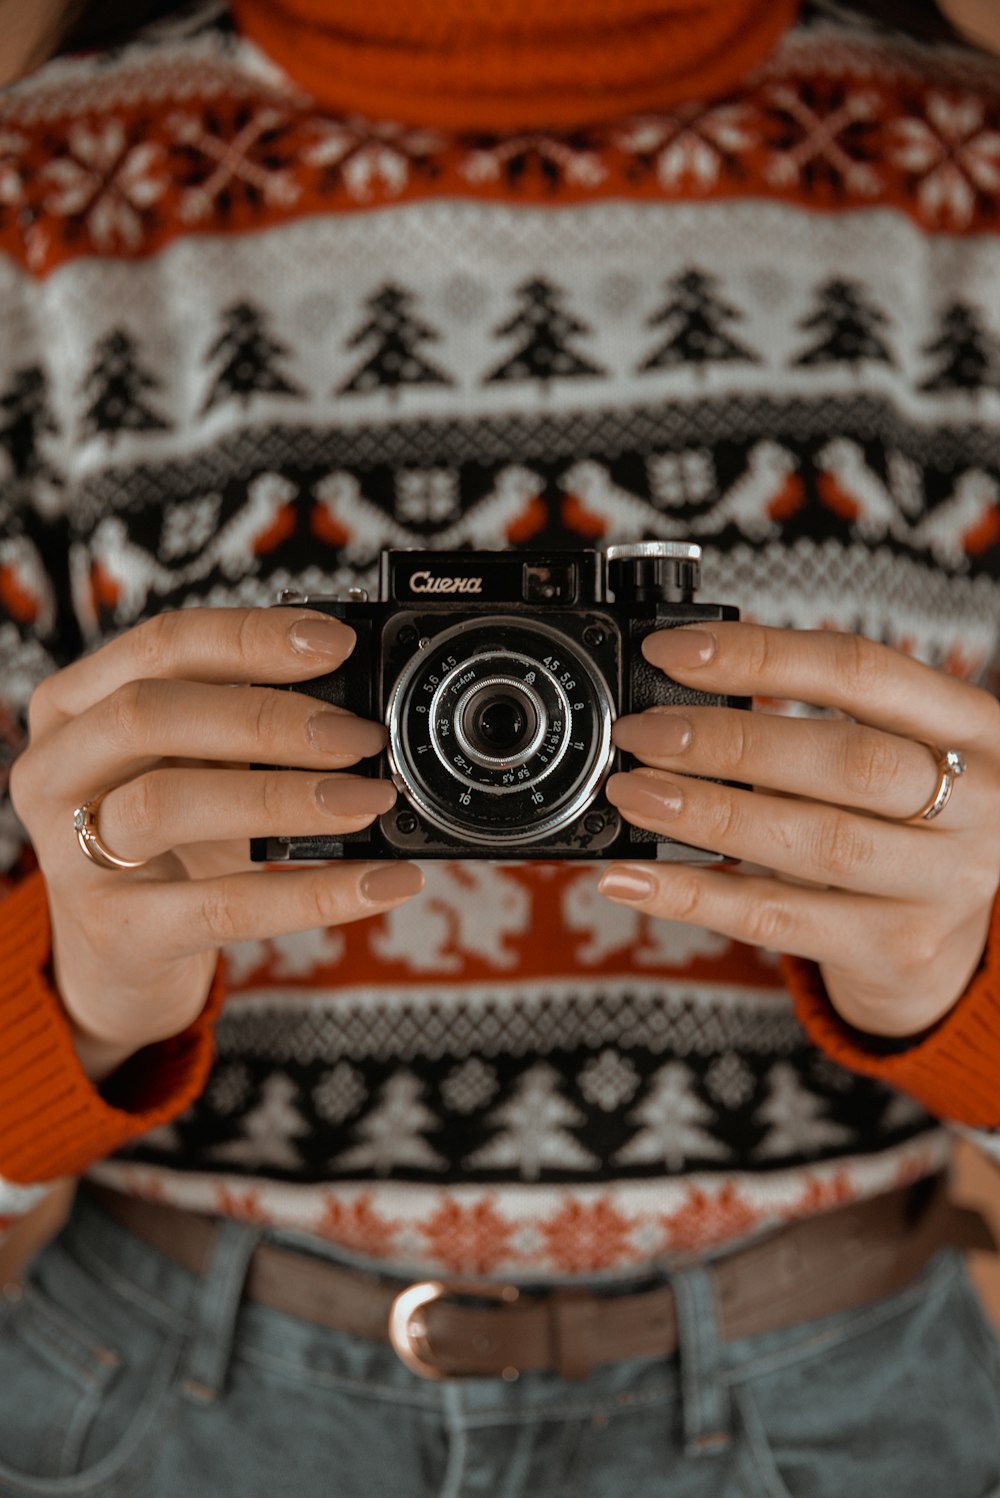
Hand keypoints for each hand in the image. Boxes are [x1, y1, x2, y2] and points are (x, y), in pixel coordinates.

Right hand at [9, 608, 421, 1078]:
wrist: (117, 959)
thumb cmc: (164, 839)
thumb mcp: (191, 764)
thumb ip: (246, 721)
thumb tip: (355, 698)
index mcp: (75, 704)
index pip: (162, 646)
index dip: (251, 637)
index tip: (337, 645)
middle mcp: (56, 770)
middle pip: (149, 713)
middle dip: (267, 718)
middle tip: (358, 736)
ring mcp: (73, 855)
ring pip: (168, 804)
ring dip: (286, 797)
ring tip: (369, 800)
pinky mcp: (119, 932)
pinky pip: (223, 908)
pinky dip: (314, 894)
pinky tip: (380, 884)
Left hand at [599, 622, 999, 1039]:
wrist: (952, 947)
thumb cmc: (905, 826)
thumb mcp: (895, 755)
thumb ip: (816, 722)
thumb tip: (677, 697)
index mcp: (974, 729)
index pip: (862, 671)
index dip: (761, 655)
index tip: (672, 652)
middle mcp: (977, 804)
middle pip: (845, 761)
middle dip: (728, 741)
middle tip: (642, 734)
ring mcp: (941, 884)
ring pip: (813, 842)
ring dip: (706, 813)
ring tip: (631, 794)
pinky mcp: (895, 950)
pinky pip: (777, 920)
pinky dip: (694, 897)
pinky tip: (633, 878)